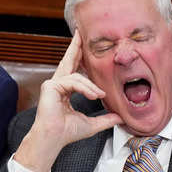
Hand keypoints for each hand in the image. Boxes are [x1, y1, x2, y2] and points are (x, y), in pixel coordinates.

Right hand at [14, 31, 122, 171]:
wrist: (54, 139)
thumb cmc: (66, 133)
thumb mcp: (92, 124)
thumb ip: (106, 119)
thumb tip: (120, 117)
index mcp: (65, 89)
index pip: (74, 69)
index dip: (79, 56)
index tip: (84, 44)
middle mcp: (58, 84)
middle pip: (69, 60)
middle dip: (76, 46)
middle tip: (80, 32)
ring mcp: (53, 84)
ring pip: (77, 76)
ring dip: (91, 86)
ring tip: (99, 95)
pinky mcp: (51, 86)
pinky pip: (73, 82)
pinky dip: (85, 88)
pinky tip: (93, 96)